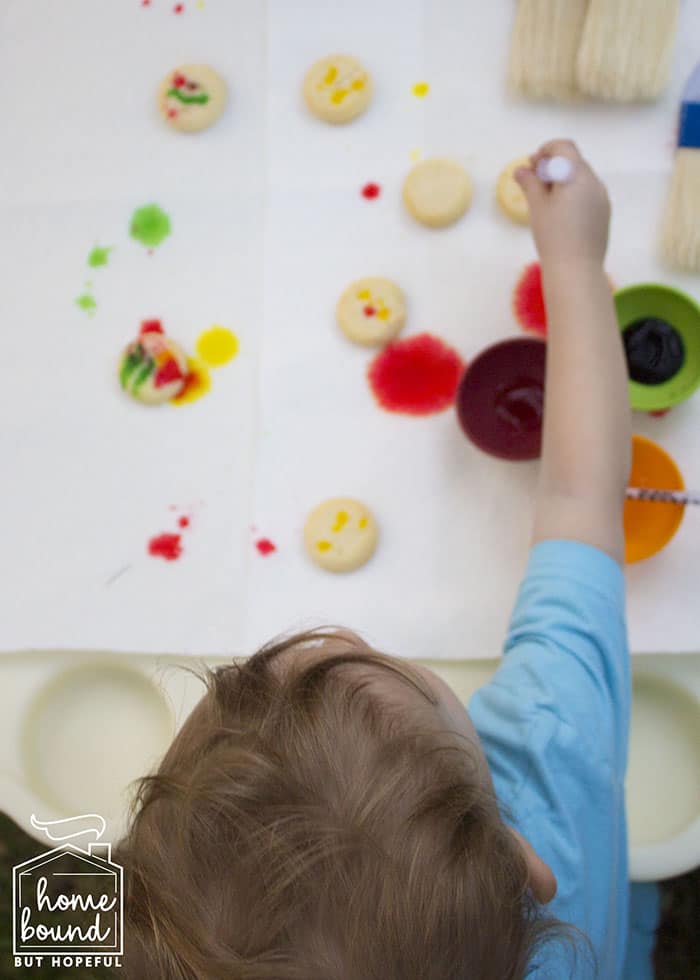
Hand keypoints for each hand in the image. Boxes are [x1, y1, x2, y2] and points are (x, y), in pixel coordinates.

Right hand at [515, 140, 610, 267]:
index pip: (564, 148)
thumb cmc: (553, 236)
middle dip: (553, 165)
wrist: (576, 269)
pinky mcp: (603, 212)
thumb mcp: (537, 207)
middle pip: (573, 161)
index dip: (547, 149)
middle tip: (534, 180)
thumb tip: (521, 170)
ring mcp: (602, 197)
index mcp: (577, 176)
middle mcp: (594, 182)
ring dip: (563, 179)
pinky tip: (561, 212)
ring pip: (581, 178)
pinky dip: (573, 192)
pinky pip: (588, 193)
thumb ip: (530, 183)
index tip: (533, 163)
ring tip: (545, 199)